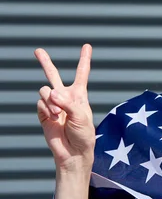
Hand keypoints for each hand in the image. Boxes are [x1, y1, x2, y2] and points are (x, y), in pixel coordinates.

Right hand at [35, 44, 95, 171]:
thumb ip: (67, 103)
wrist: (73, 152)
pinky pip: (40, 103)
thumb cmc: (84, 134)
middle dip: (45, 62)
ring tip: (59, 114)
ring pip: (44, 90)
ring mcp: (52, 105)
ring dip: (50, 101)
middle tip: (37, 50)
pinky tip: (53, 118)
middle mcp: (65, 97)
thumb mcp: (82, 116)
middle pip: (53, 75)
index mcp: (79, 95)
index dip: (84, 59)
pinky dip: (46, 109)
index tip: (86, 46)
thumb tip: (51, 93)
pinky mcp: (43, 114)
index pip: (82, 73)